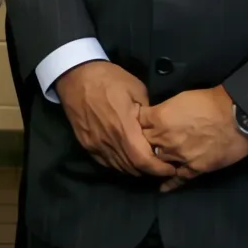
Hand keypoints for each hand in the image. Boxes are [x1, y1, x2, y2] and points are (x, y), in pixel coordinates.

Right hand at [55, 61, 175, 179]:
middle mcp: (109, 141)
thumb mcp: (136, 89)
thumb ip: (147, 113)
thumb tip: (155, 126)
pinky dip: (119, 164)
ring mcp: (95, 144)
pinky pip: (105, 162)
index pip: (143, 160)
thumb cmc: (108, 79)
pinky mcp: (86, 143)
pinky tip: (127, 159)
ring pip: (118, 167)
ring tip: (147, 165)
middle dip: (149, 171)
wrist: (76, 76)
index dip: (158, 169)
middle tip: (162, 167)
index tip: (171, 168)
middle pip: (132, 167)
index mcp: (124, 127)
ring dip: (134, 169)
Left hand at [139, 86, 247, 191]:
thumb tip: (158, 116)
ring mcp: (179, 155)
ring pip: (158, 162)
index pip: (138, 123)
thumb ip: (165, 110)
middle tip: (146, 143)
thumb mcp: (181, 97)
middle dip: (143, 142)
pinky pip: (177, 179)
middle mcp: (165, 139)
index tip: (140, 125)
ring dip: (157, 161)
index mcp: (160, 117)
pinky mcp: (194, 168)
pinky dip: (170, 184)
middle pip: (144, 144)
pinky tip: (163, 188)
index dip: (138, 124)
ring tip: (155, 162)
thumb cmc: (211, 101)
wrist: (238, 116)